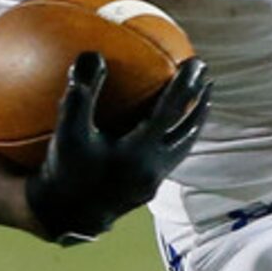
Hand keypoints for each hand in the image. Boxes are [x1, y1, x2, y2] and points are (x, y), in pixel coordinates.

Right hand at [24, 51, 209, 243]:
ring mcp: (153, 181)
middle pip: (187, 130)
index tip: (196, 62)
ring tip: (200, 100)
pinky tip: (170, 128)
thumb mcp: (68, 130)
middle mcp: (154, 167)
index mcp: (140, 152)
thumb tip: (92, 54)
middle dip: (200, 102)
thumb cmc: (64, 170)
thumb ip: (81, 93)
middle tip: (207, 76)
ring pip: (183, 146)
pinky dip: (177, 137)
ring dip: (194, 121)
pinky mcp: (147, 189)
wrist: (64, 216)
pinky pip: (172, 156)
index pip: (172, 112)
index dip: (186, 85)